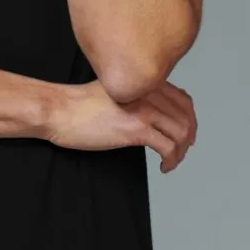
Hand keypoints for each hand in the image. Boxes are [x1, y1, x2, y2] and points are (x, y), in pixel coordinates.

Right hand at [45, 78, 196, 172]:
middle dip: (188, 139)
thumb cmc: (80, 104)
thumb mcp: (114, 90)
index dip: (189, 119)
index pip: (183, 99)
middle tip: (180, 152)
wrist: (61, 110)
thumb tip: (151, 110)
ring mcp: (144, 109)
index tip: (185, 134)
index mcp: (144, 82)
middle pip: (186, 117)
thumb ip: (135, 94)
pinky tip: (162, 167)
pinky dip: (171, 160)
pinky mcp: (136, 128)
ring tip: (171, 162)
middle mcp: (148, 92)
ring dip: (180, 153)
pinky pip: (168, 147)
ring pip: (181, 133)